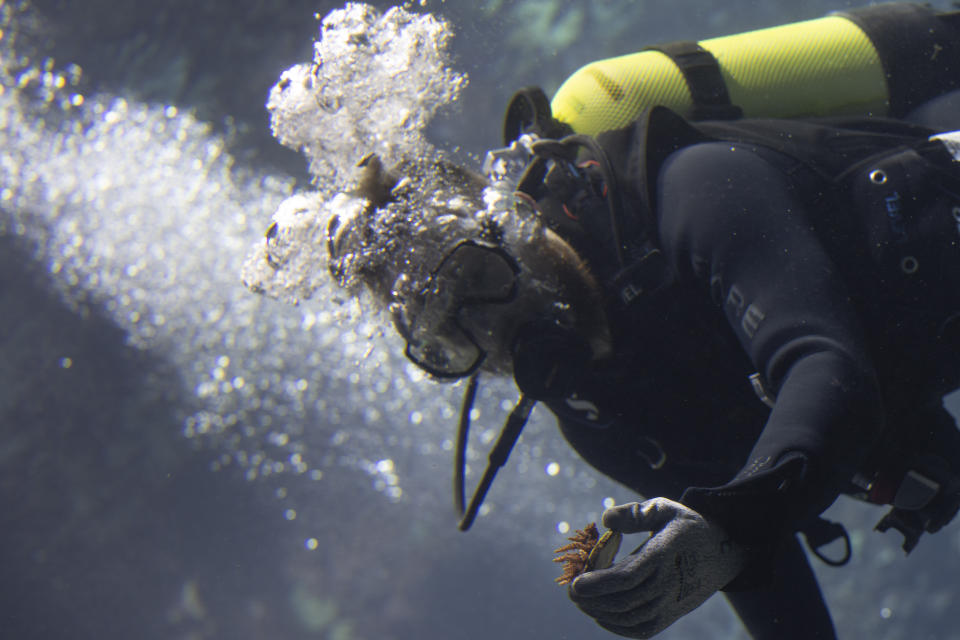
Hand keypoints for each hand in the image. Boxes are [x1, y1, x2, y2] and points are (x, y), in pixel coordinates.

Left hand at [569, 498, 745, 638]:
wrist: (723, 552)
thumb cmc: (686, 526)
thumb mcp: (664, 508)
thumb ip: (634, 512)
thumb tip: (605, 519)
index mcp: (665, 554)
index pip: (628, 576)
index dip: (599, 583)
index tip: (576, 582)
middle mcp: (669, 582)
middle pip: (623, 600)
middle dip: (592, 599)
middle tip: (571, 591)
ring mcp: (671, 603)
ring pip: (629, 617)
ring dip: (600, 612)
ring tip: (582, 600)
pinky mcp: (671, 615)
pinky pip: (641, 629)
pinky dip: (617, 626)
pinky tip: (600, 614)